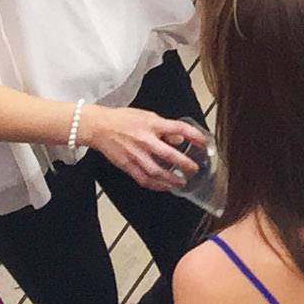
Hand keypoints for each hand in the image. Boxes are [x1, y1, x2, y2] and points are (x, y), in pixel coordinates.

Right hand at [82, 99, 206, 190]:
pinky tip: (163, 187)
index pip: (179, 128)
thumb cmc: (123, 119)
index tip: (203, 142)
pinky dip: (155, 185)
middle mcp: (145, 140)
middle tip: (194, 168)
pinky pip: (143, 179)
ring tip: (181, 182)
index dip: (194, 135)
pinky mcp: (127, 165)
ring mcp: (136, 155)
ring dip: (171, 179)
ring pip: (156, 172)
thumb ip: (164, 128)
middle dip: (184, 164)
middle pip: (169, 155)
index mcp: (152, 125)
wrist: (100, 127)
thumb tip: (179, 139)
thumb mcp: (148, 116)